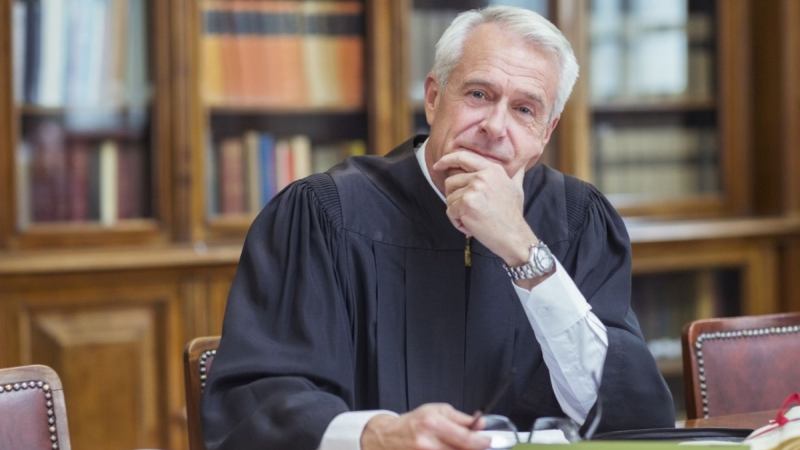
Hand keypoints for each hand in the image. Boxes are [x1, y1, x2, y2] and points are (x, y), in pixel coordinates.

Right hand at [360, 403, 490, 449]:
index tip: (489, 441)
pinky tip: (452, 448)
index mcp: (432, 424)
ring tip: (464, 445)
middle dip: (475, 448)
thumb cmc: (413, 422)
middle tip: (482, 444)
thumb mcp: (436, 411)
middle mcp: (428, 443)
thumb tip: (481, 423)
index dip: (481, 441)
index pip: (464, 438)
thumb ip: (460, 418)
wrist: (388, 437)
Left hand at [432, 151, 535, 265]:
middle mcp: (482, 176)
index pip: (463, 157)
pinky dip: (457, 221)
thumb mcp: (516, 189)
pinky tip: (471, 226)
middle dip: (454, 197)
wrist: (514, 236)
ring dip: (457, 212)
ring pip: (449, 198)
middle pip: (451, 181)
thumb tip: (522, 165)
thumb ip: (516, 175)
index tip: (437, 165)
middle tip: (468, 210)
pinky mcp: (466, 203)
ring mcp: (474, 189)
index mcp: (492, 169)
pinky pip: (450, 211)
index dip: (447, 160)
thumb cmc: (512, 215)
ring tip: (474, 218)